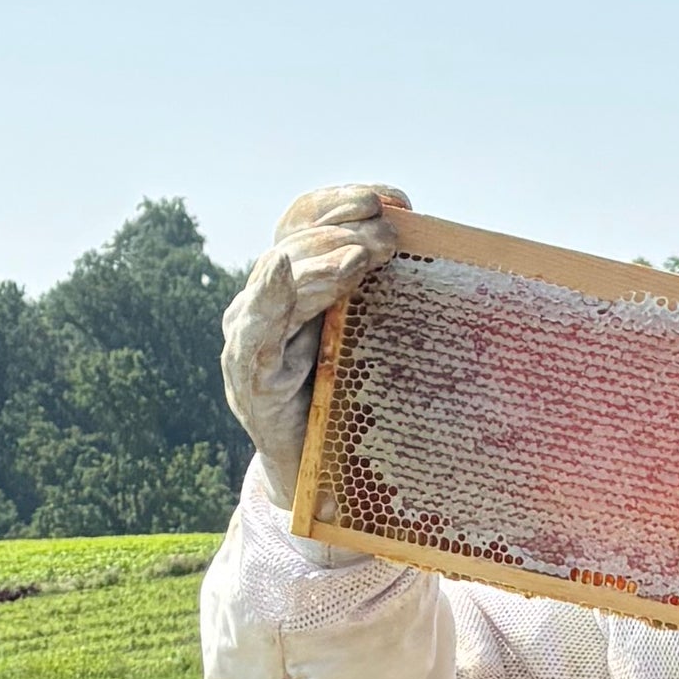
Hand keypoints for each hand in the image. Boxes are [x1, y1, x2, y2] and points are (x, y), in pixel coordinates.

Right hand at [222, 184, 406, 487]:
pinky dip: (269, 296)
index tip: (395, 199)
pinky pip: (255, 332)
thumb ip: (384, 297)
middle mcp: (264, 302)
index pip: (305, 222)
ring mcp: (249, 337)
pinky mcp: (248, 378)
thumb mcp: (371, 341)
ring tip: (362, 256)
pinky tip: (280, 269)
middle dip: (344, 233)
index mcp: (293, 285)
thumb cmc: (349, 407)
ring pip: (278, 278)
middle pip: (295, 244)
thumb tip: (430, 250)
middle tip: (391, 235)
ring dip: (323, 261)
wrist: (317, 480)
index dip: (342, 203)